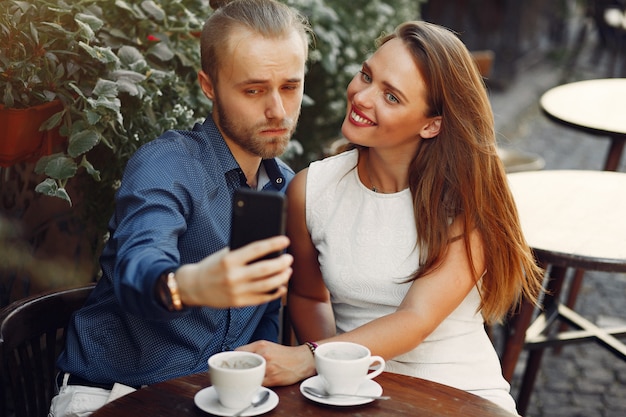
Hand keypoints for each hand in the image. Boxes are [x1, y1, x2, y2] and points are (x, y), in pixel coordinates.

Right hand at [176, 236, 292, 307]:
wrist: (194, 287)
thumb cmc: (211, 266)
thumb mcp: (223, 254)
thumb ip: (242, 252)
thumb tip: (268, 249)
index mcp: (229, 260)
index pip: (256, 249)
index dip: (274, 244)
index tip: (285, 240)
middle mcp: (234, 276)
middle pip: (265, 269)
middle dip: (282, 263)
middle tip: (289, 258)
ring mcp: (237, 291)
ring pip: (267, 285)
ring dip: (282, 277)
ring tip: (288, 270)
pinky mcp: (239, 302)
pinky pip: (262, 298)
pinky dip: (275, 293)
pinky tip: (281, 286)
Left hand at [237, 341, 315, 385]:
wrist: (302, 361)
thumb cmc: (284, 354)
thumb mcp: (267, 346)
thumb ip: (253, 350)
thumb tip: (237, 356)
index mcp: (261, 345)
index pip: (238, 352)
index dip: (232, 359)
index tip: (230, 364)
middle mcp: (263, 355)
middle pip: (240, 365)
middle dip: (236, 370)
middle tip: (234, 373)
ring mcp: (268, 368)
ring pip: (247, 376)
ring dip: (244, 379)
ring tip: (243, 379)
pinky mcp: (272, 379)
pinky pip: (257, 384)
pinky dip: (254, 385)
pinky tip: (254, 383)